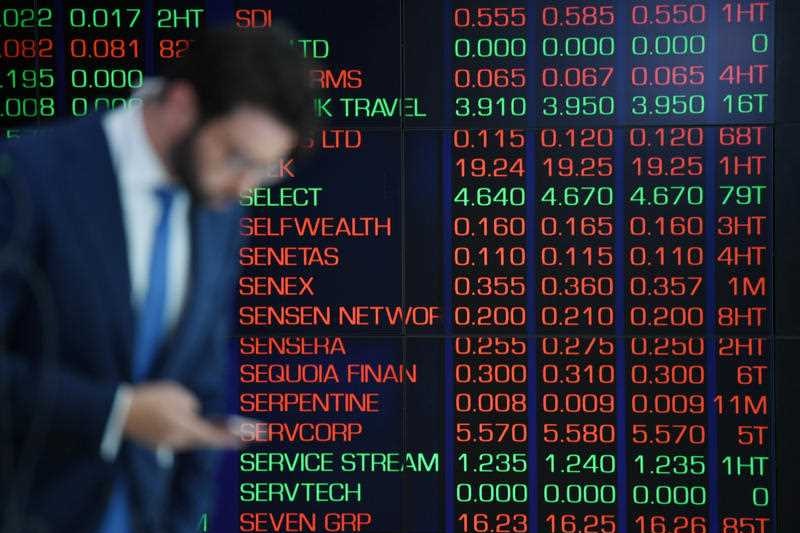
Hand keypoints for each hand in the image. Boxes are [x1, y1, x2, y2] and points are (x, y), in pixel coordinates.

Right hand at [123, 381, 240, 450]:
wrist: (118, 411)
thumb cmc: (151, 398)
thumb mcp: (177, 394)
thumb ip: (191, 406)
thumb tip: (193, 413)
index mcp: (185, 429)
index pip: (214, 436)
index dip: (232, 438)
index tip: (248, 439)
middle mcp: (178, 441)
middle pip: (205, 440)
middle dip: (224, 435)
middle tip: (245, 434)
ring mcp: (167, 444)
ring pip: (191, 438)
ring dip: (205, 432)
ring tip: (224, 429)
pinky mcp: (157, 442)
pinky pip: (178, 436)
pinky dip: (188, 430)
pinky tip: (194, 424)